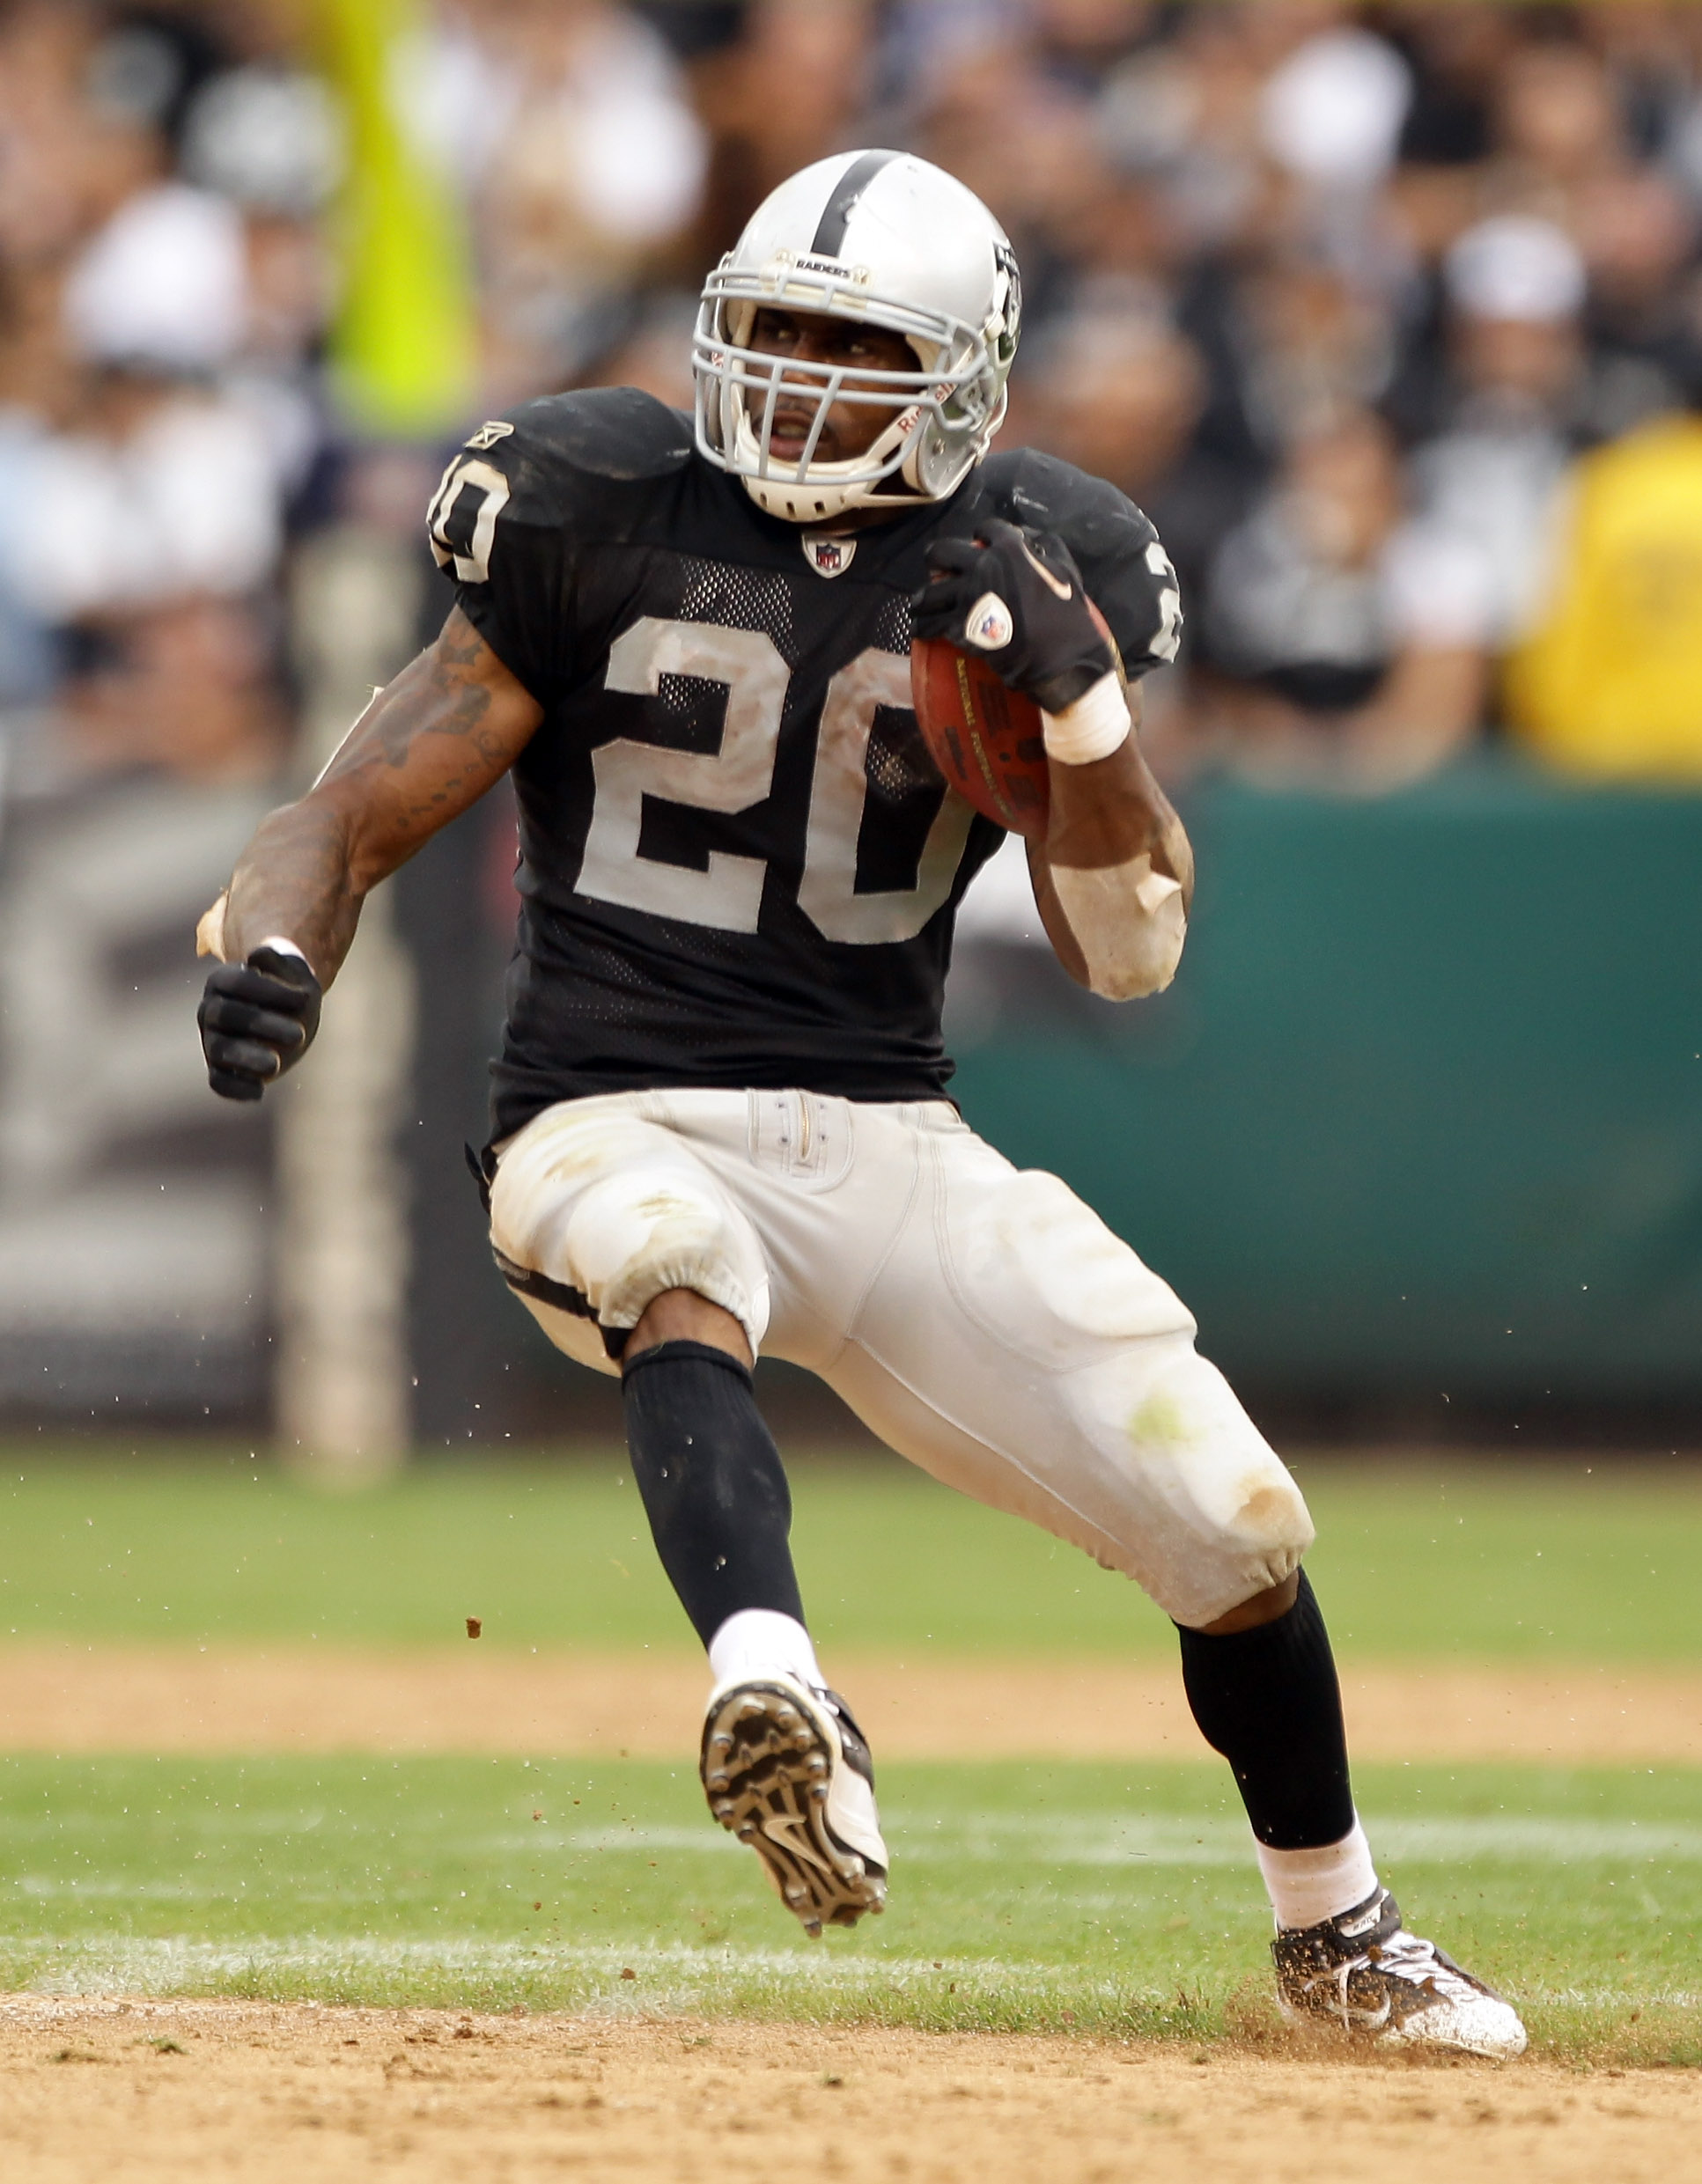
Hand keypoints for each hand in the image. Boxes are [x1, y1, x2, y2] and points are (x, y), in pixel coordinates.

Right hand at [198, 946, 321, 1101]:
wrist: (293, 1017)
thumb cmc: (292, 991)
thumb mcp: (295, 973)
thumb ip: (280, 962)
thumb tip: (259, 954)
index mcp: (223, 980)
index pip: (237, 983)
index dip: (270, 991)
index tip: (306, 999)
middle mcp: (211, 1010)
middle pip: (227, 1016)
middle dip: (263, 1025)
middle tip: (299, 1035)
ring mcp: (212, 1040)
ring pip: (220, 1050)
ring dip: (248, 1058)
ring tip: (276, 1065)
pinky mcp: (221, 1068)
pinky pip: (218, 1082)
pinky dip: (235, 1089)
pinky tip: (259, 1093)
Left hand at [911, 518, 1114, 714]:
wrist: (1061, 659)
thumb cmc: (1069, 617)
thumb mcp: (1067, 571)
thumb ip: (1048, 547)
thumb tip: (1031, 539)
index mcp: (1010, 550)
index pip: (986, 530)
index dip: (981, 536)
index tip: (978, 544)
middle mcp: (983, 567)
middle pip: (941, 552)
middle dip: (936, 560)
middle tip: (937, 570)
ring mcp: (968, 597)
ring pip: (928, 592)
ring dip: (923, 600)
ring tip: (921, 606)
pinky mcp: (960, 627)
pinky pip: (931, 625)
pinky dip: (925, 628)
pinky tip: (922, 630)